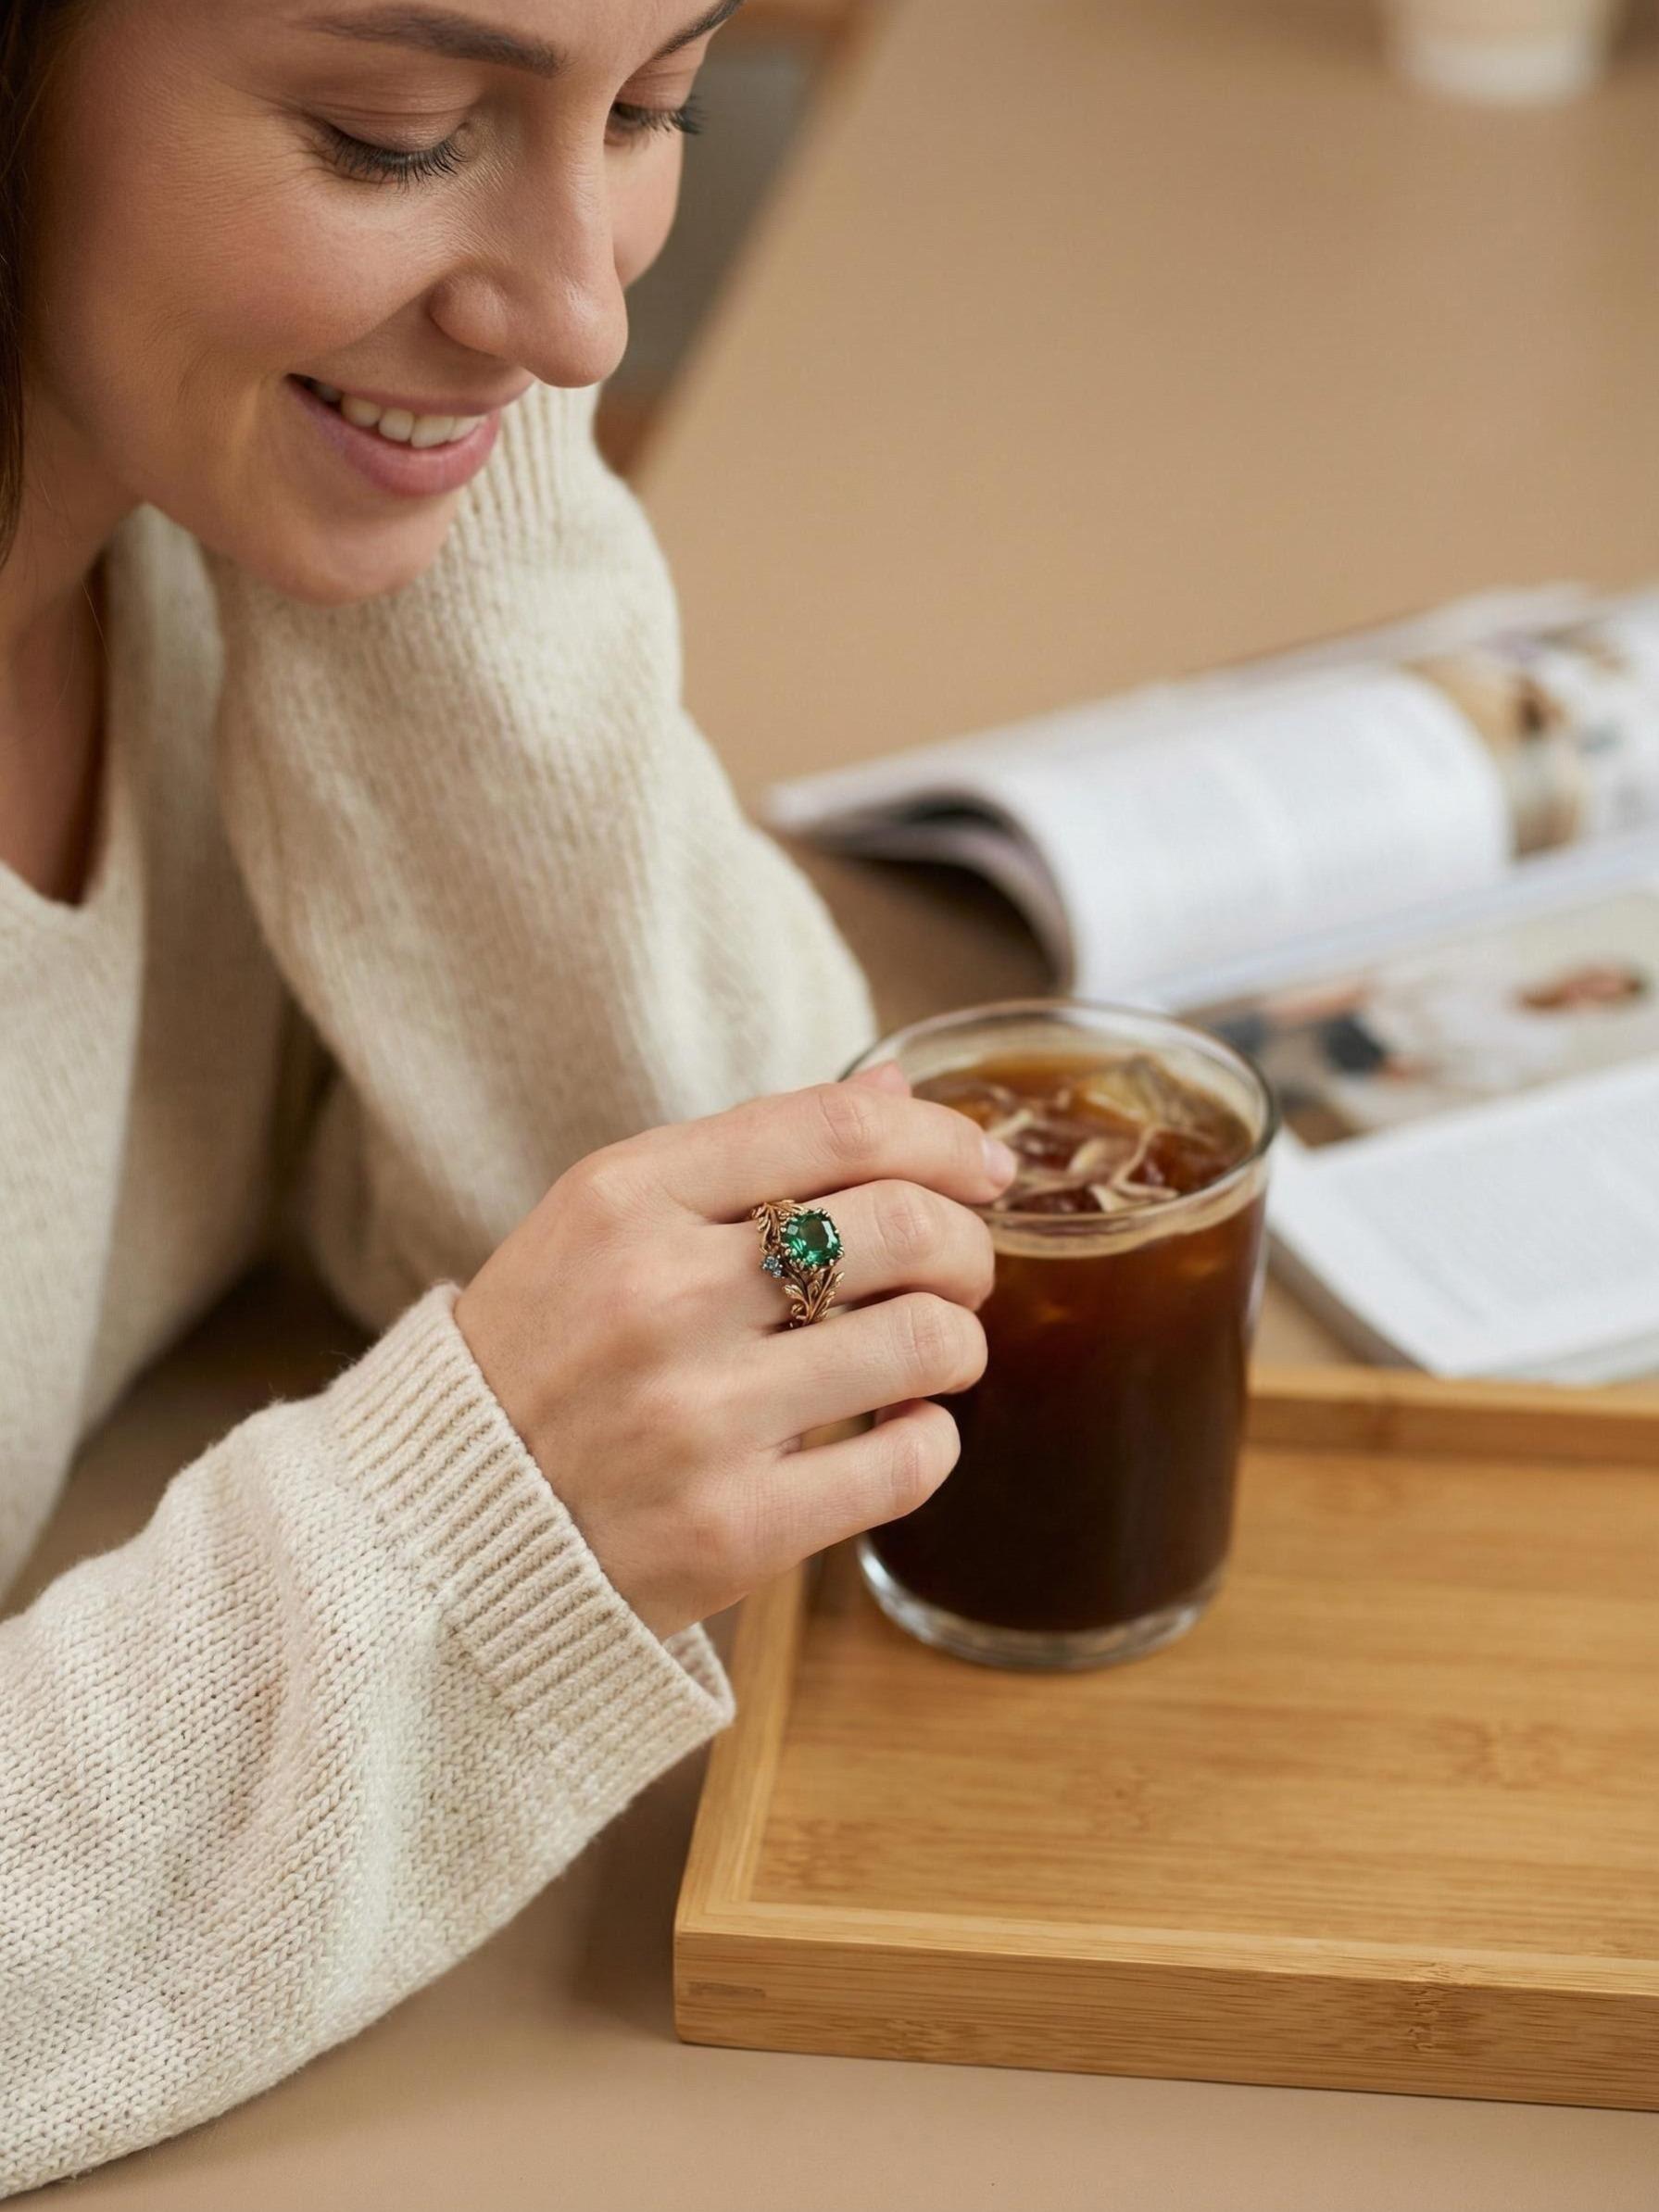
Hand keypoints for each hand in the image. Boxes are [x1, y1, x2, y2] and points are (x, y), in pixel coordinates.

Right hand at [453, 1066, 1018, 1637]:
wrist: (437, 1530)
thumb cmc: (543, 1358)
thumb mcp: (608, 1225)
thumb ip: (752, 1156)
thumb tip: (896, 1090)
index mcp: (623, 1198)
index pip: (836, 1127)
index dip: (940, 1137)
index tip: (982, 1165)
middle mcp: (658, 1297)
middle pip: (901, 1225)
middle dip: (966, 1243)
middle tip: (962, 1272)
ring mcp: (694, 1418)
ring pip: (924, 1341)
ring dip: (960, 1342)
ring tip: (934, 1354)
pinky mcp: (731, 1531)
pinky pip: (905, 1463)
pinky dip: (932, 1439)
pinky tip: (901, 1429)